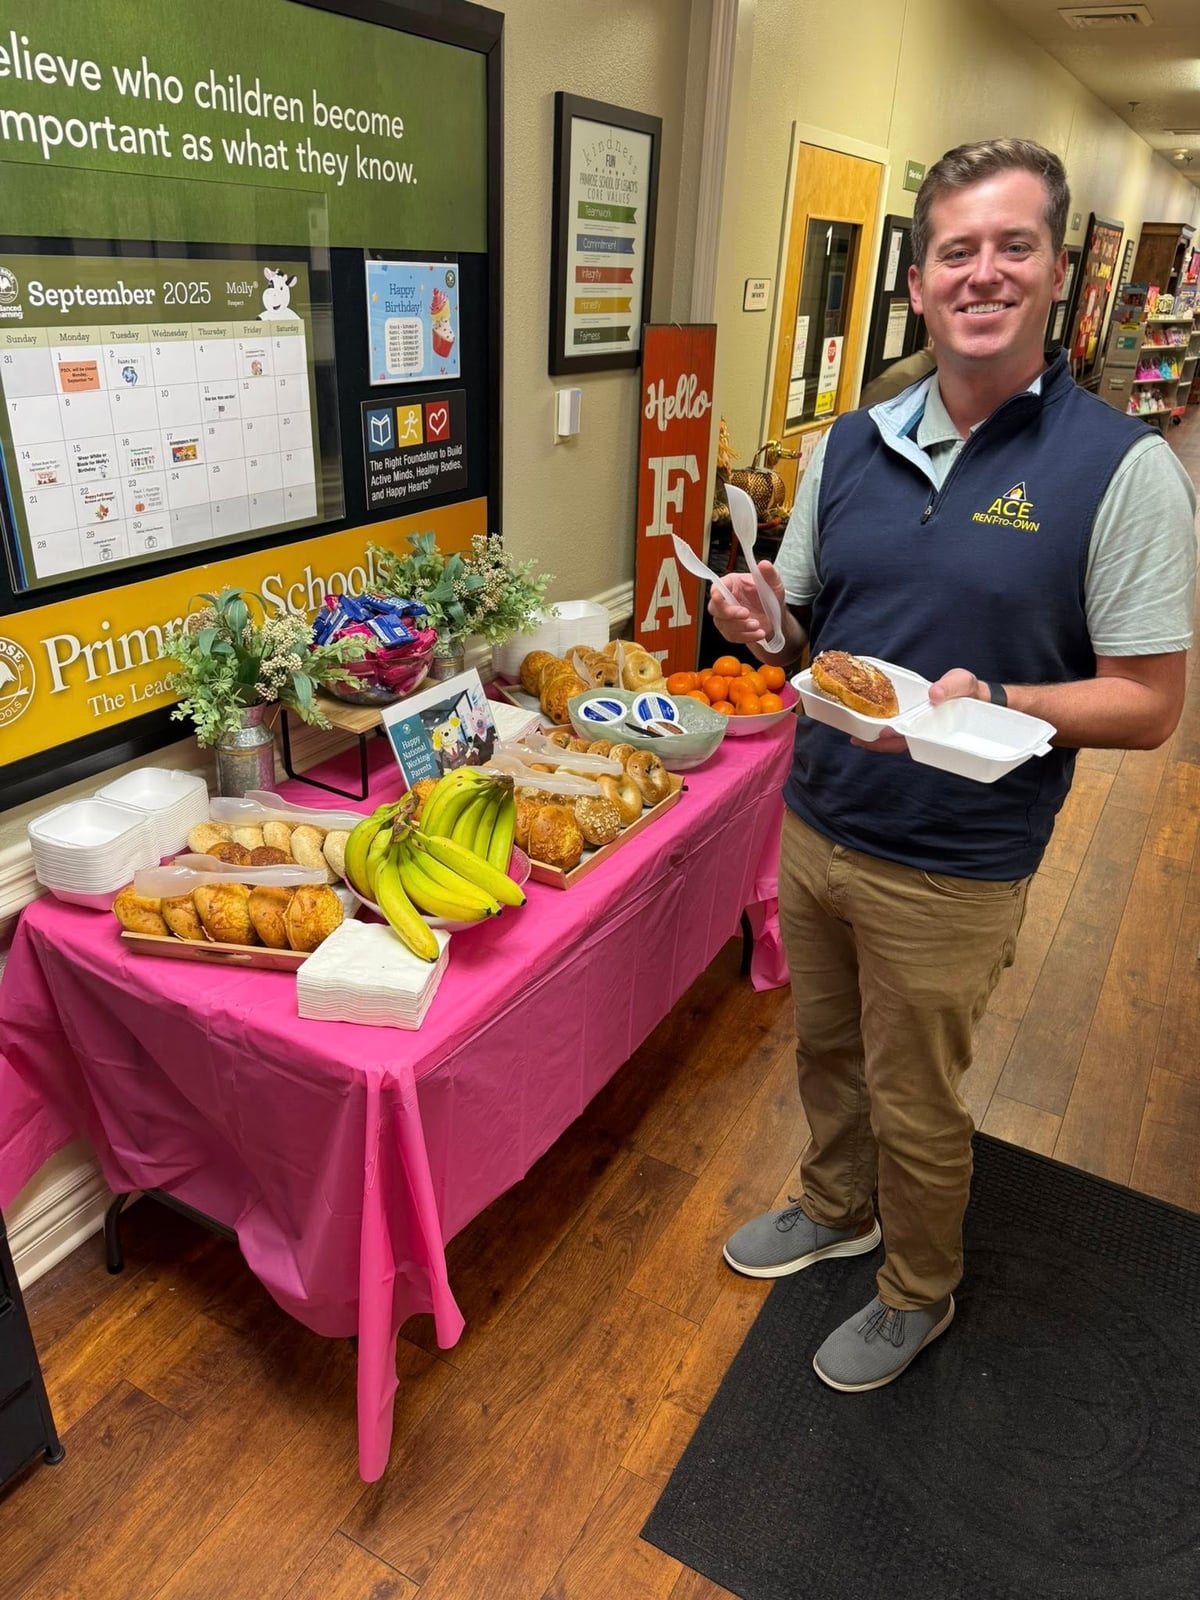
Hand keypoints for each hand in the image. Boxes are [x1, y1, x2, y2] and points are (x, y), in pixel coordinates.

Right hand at [708, 560, 785, 645]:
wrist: (777, 618)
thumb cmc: (771, 598)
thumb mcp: (774, 585)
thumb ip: (769, 574)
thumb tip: (764, 565)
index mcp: (732, 584)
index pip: (717, 587)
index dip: (715, 593)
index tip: (718, 596)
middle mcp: (727, 600)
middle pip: (714, 608)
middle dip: (729, 612)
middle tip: (746, 613)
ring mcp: (726, 617)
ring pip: (723, 624)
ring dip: (741, 626)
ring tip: (757, 624)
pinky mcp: (731, 631)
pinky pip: (732, 636)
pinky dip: (746, 636)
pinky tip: (758, 633)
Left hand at [850, 667, 983, 753]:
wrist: (973, 693)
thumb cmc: (969, 692)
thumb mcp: (963, 684)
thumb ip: (950, 688)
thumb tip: (934, 694)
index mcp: (933, 728)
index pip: (911, 738)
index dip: (895, 739)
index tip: (883, 735)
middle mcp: (923, 730)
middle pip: (897, 742)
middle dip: (877, 742)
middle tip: (857, 739)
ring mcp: (917, 725)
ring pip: (894, 736)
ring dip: (875, 736)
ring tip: (855, 733)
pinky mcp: (913, 718)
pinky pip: (896, 724)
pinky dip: (881, 723)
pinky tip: (868, 720)